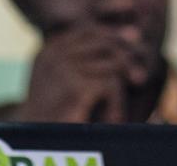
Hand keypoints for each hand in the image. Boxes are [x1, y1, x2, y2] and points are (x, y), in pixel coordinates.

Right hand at [15, 24, 147, 123]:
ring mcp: (62, 68)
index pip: (89, 30)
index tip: (135, 39)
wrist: (36, 145)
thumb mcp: (69, 82)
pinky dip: (117, 104)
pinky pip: (112, 84)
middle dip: (127, 57)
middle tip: (140, 78)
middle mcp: (54, 54)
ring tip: (117, 113)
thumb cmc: (55, 116)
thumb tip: (134, 34)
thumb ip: (90, 60)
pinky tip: (113, 119)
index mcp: (50, 50)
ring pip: (112, 65)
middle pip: (104, 42)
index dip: (114, 34)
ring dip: (121, 91)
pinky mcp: (74, 87)